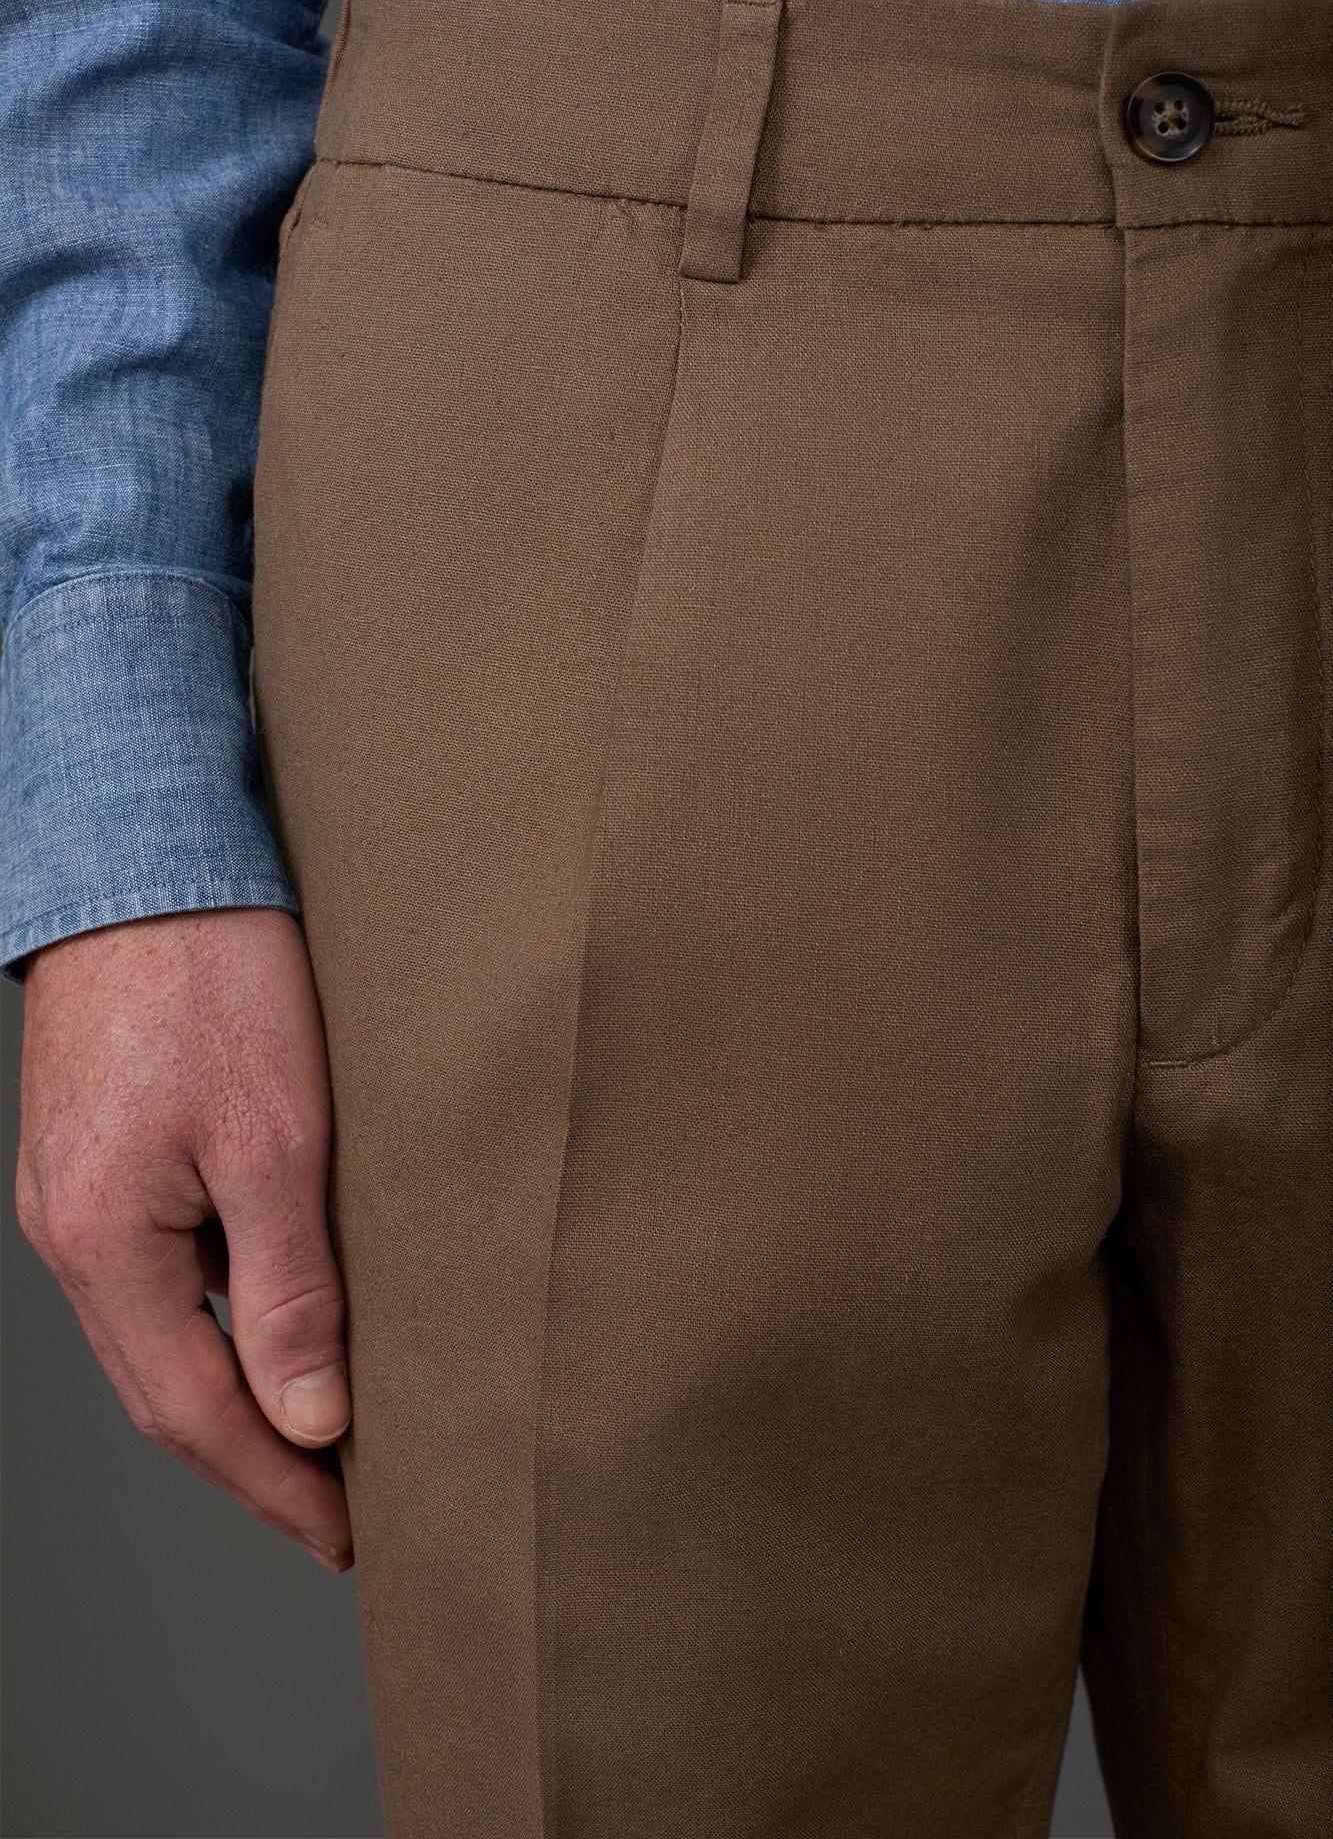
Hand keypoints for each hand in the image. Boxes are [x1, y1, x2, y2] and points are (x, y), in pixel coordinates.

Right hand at [13, 907, 352, 1571]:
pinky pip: (156, 1277)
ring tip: (319, 1440)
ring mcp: (75, 1197)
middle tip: (337, 1512)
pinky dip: (216, 1323)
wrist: (145, 859)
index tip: (346, 1532)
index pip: (194, 1412)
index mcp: (106, 1242)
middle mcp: (70, 1234)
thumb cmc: (214, 979)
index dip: (274, 1483)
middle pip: (163, 1390)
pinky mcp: (99, 1159)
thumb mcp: (278, 1138)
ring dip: (234, 1398)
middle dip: (253, 1461)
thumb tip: (312, 1418)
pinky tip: (273, 1328)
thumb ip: (291, 1287)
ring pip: (158, 1337)